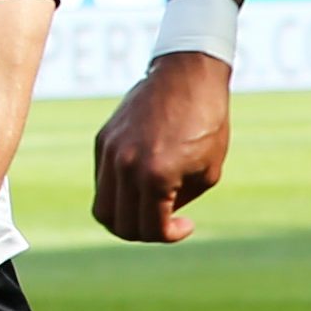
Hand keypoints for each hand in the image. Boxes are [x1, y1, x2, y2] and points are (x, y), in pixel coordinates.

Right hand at [92, 52, 231, 241]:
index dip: (171, 235)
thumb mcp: (207, 172)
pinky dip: (119, 192)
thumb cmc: (207, 123)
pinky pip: (103, 181)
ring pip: (103, 208)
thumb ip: (179, 201)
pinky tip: (144, 181)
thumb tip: (160, 217)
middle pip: (120, 225)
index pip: (151, 228)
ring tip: (149, 208)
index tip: (187, 225)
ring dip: (126, 217)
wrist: (188, 75)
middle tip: (165, 222)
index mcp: (155, 176)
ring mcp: (109, 151)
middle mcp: (125, 165)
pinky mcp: (103, 139)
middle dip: (145, 232)